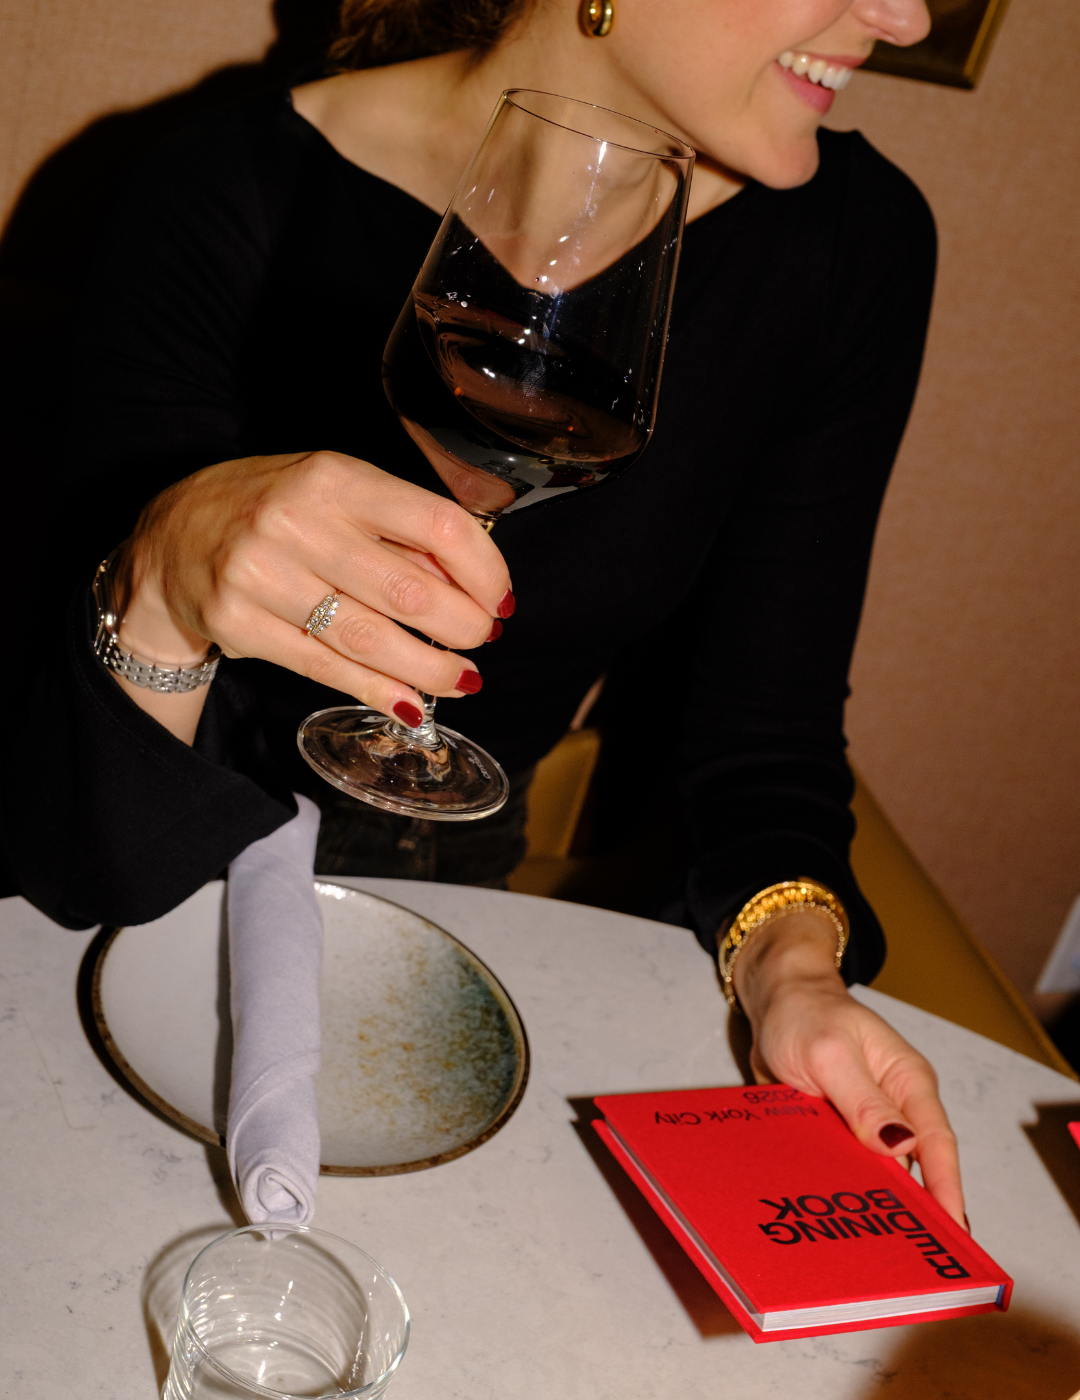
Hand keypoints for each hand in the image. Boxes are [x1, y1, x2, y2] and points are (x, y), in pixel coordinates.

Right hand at [111, 451, 510, 740]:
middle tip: (484, 640)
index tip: (501, 598)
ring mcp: (261, 574)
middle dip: (464, 627)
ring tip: (462, 680)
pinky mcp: (238, 622)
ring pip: (370, 638)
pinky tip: (409, 702)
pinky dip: (376, 689)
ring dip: (429, 670)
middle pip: (409, 590)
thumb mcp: (337, 494)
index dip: (485, 569)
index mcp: (334, 477)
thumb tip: (477, 582)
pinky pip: (326, 667)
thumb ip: (402, 530)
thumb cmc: (276, 513)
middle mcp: (296, 520)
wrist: (173, 539)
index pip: (437, 523)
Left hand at [732, 910, 965, 1227]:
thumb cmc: (807, 1014)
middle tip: (904, 1260)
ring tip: (865, 1250)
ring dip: (869, 1202)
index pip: (936, 1144)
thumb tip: (903, 1145)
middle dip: (910, 1210)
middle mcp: (893, 1106)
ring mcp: (863, 1121)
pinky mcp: (835, 1129)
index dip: (946, 1191)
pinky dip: (838, 1187)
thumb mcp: (831, 1054)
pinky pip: (842, 1165)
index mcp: (908, 1082)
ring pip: (874, 1172)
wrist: (774, 1000)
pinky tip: (828, 1217)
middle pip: (909, 1167)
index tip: (952, 1235)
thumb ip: (864, 1099)